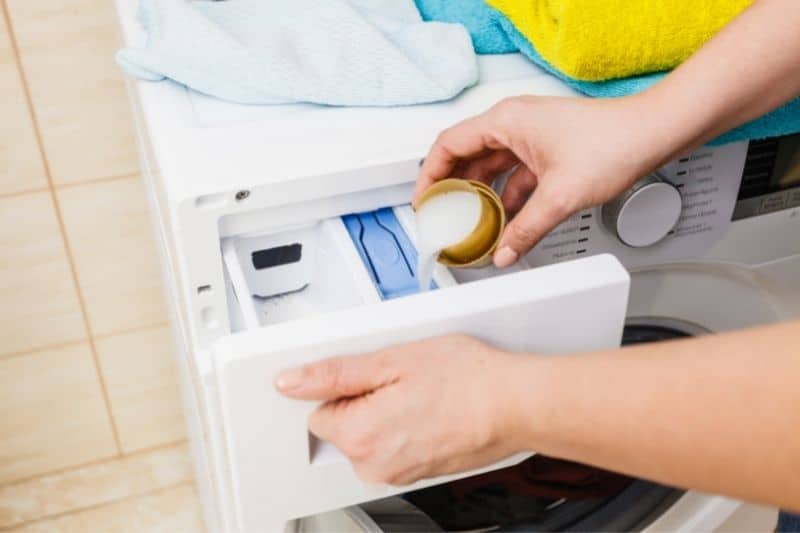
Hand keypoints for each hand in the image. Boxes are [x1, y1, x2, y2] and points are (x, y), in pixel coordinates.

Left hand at [274, 335, 527, 484]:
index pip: (319, 410)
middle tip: (403, 381)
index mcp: (358, 437)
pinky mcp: (419, 472)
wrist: (515, 404)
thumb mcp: (390, 361)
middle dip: (365, 401)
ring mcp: (398, 473)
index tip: (375, 376)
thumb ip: (334, 374)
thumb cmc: (465, 380)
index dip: (347, 386)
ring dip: (388, 414)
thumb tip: (290, 382)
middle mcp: (374, 465)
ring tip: (423, 394)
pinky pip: (395, 446)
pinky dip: (407, 428)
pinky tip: (432, 409)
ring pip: (371, 436)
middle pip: (344, 426)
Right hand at [414, 95, 674, 266]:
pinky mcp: (547, 150)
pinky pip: (514, 175)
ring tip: (473, 223)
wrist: (654, 133)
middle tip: (444, 216)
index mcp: (506, 121)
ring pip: (491, 167)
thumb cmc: (614, 142)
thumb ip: (526, 229)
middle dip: (454, 188)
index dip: (430, 175)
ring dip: (481, 195)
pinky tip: (507, 220)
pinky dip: (507, 196)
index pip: (448, 145)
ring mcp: (531, 137)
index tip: (425, 201)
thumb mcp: (560, 195)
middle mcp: (515, 124)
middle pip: (467, 157)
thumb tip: (504, 253)